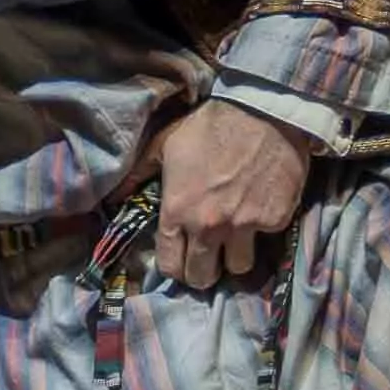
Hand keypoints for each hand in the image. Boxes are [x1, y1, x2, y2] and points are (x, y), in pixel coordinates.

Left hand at [143, 98, 316, 288]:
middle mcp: (208, 226)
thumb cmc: (207, 127)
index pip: (170, 265)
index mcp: (177, 211)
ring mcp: (244, 227)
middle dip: (202, 271)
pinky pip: (264, 242)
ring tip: (232, 240)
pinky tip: (256, 211)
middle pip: (202, 277)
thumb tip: (114, 198)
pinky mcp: (275, 221)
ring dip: (233, 257)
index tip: (180, 259)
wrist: (261, 112)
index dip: (174, 266)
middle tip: (206, 258)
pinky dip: (260, 232)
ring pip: (237, 268)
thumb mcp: (163, 146)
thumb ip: (139, 176)